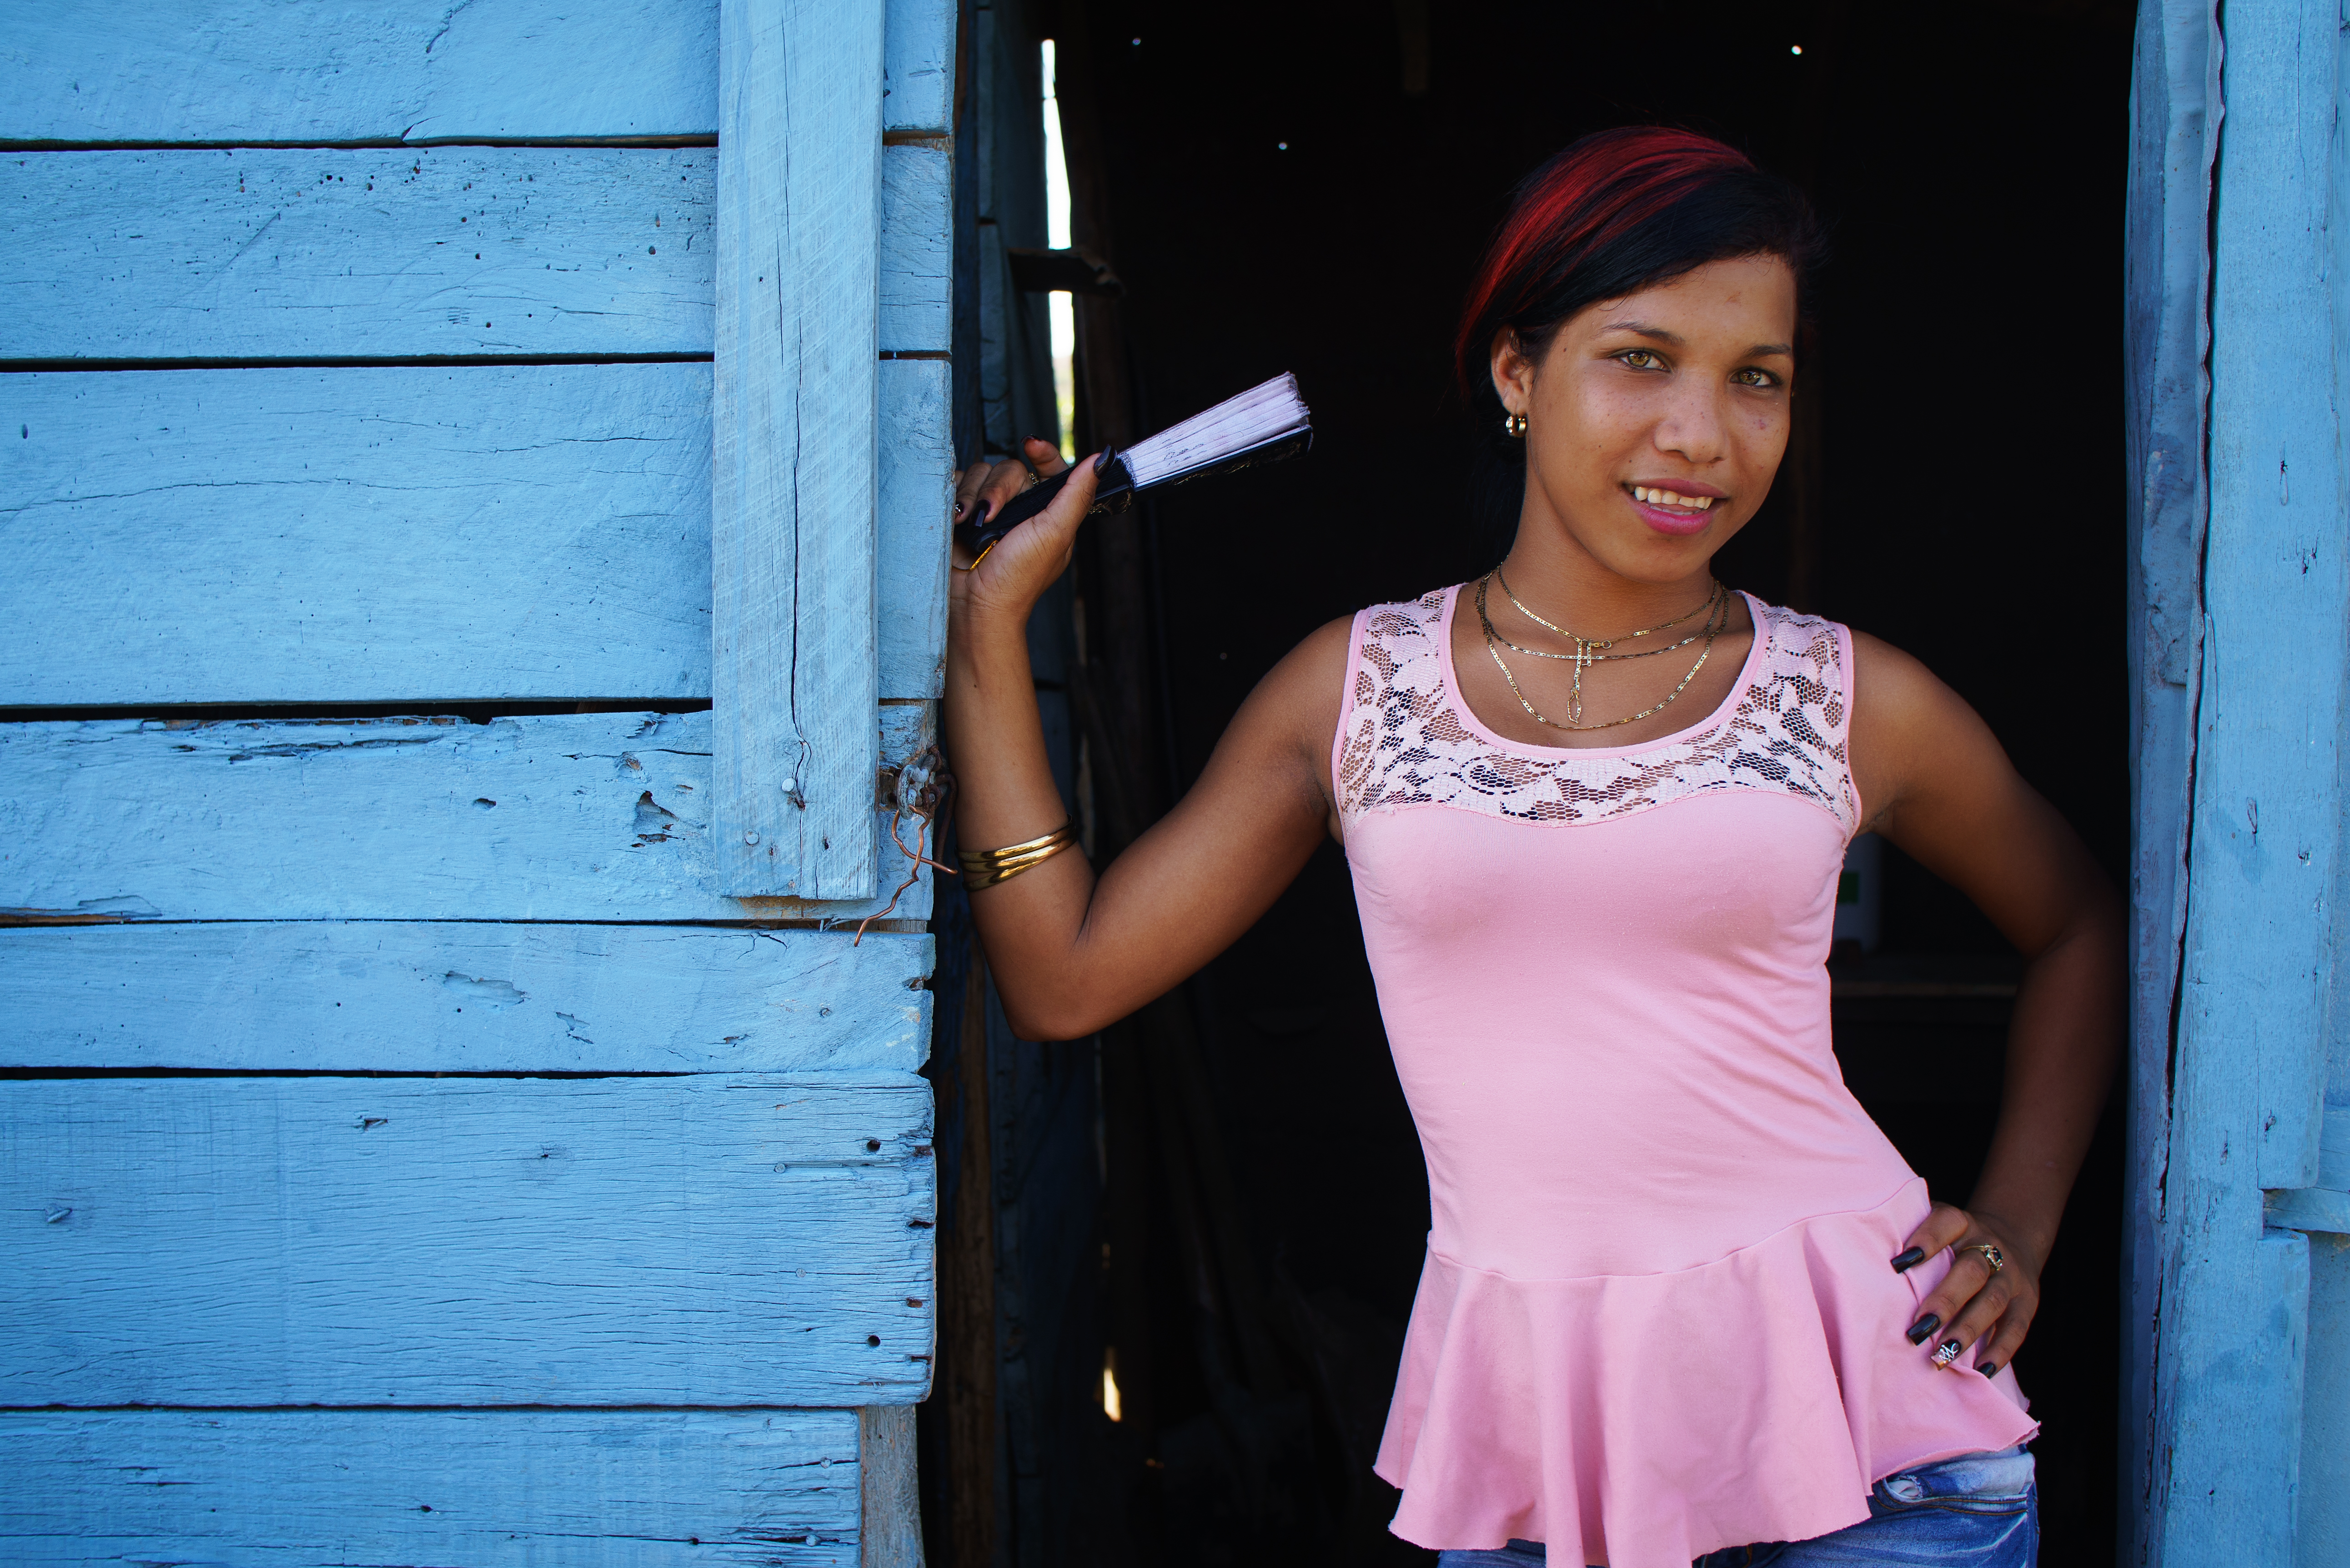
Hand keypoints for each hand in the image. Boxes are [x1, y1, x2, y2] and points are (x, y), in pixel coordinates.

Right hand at [949, 438, 1097, 626]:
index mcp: (1049, 513)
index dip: (1044, 454)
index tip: (1032, 445)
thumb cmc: (1018, 579)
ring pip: (979, 473)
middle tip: (991, 516)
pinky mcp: (960, 515)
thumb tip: (1101, 460)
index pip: (1050, 469)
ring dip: (972, 496)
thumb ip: (1076, 495)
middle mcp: (1019, 510)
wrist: (973, 605)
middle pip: (1009, 469)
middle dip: (998, 490)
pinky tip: (955, 520)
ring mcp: (988, 512)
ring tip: (969, 525)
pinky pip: (955, 484)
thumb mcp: (1055, 534)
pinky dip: (953, 497)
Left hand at [1890, 1202, 2040, 1377]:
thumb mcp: (1939, 1225)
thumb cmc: (1954, 1240)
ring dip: (1966, 1330)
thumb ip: (1911, 1233)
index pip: (1948, 1222)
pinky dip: (2000, 1350)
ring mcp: (2012, 1276)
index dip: (1926, 1240)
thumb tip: (1863, 1251)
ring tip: (1941, 1356)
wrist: (2013, 1238)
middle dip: (1944, 1301)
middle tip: (1917, 1329)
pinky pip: (2016, 1328)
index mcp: (1964, 1223)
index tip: (1897, 1264)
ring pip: (1992, 1301)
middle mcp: (1991, 1247)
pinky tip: (1981, 1369)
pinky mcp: (2027, 1303)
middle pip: (1971, 1271)